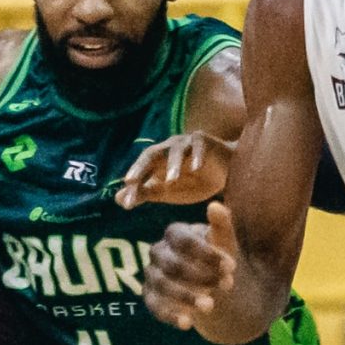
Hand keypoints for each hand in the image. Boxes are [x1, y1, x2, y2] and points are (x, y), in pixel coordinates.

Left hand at [116, 131, 232, 207]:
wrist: (226, 174)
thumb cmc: (194, 182)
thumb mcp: (169, 191)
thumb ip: (146, 193)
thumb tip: (118, 200)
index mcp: (157, 161)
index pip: (141, 171)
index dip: (133, 186)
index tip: (127, 204)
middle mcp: (168, 148)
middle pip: (152, 154)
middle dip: (141, 167)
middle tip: (132, 182)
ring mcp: (186, 142)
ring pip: (176, 150)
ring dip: (173, 165)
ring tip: (171, 182)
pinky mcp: (205, 140)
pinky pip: (199, 145)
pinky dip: (197, 156)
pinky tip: (196, 169)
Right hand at [145, 202, 239, 329]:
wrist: (212, 286)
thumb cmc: (218, 259)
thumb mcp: (226, 244)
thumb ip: (222, 226)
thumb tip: (216, 205)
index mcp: (174, 233)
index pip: (184, 241)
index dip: (208, 254)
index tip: (232, 267)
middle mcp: (158, 252)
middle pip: (172, 265)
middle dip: (200, 277)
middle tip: (227, 286)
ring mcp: (151, 275)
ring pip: (163, 286)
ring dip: (187, 297)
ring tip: (211, 306)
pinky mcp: (150, 296)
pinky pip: (155, 306)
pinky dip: (171, 315)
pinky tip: (188, 324)